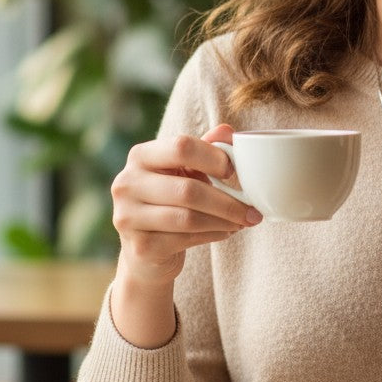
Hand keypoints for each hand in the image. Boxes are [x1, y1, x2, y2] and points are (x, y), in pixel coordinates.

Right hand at [111, 124, 261, 287]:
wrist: (144, 251)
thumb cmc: (169, 201)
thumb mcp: (184, 171)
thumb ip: (204, 149)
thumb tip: (228, 131)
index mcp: (140, 156)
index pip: (181, 147)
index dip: (214, 158)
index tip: (235, 171)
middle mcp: (127, 183)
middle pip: (188, 189)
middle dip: (228, 202)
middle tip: (254, 210)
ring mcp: (128, 217)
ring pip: (188, 218)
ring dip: (224, 221)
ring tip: (244, 221)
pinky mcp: (140, 246)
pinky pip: (185, 239)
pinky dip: (213, 235)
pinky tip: (226, 232)